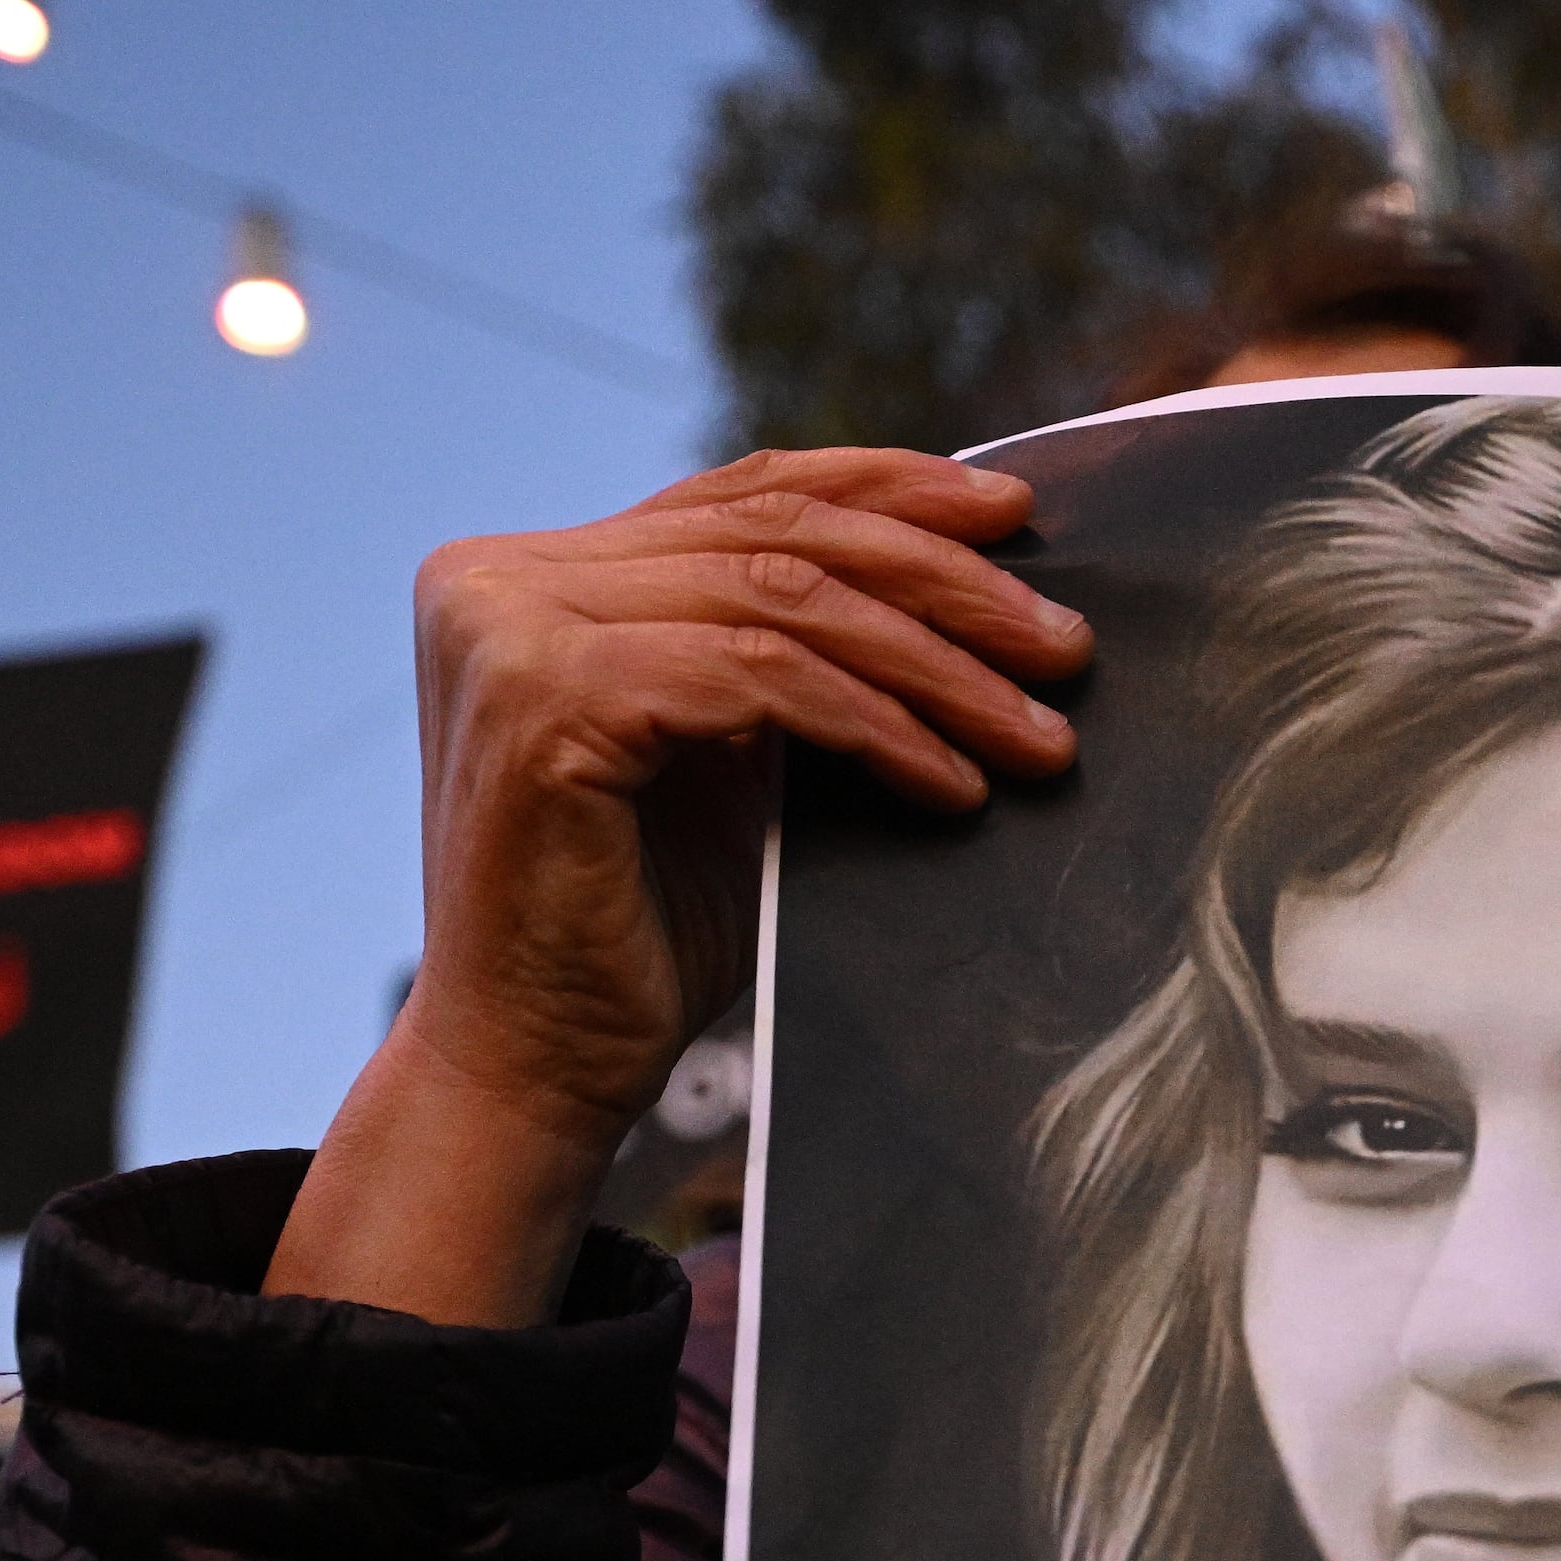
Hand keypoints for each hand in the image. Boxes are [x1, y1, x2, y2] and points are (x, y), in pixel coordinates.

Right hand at [268, 447, 1096, 1328]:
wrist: (539, 1071)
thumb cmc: (643, 936)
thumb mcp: (732, 763)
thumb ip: (789, 659)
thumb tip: (964, 586)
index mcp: (531, 573)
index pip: (738, 498)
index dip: (886, 490)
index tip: (1013, 516)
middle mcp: (497, 578)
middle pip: (772, 539)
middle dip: (944, 586)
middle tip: (1062, 644)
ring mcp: (509, 629)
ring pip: (782, 603)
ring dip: (936, 669)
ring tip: (1036, 734)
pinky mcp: (546, 698)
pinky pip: (759, 680)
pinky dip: (876, 726)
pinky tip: (954, 782)